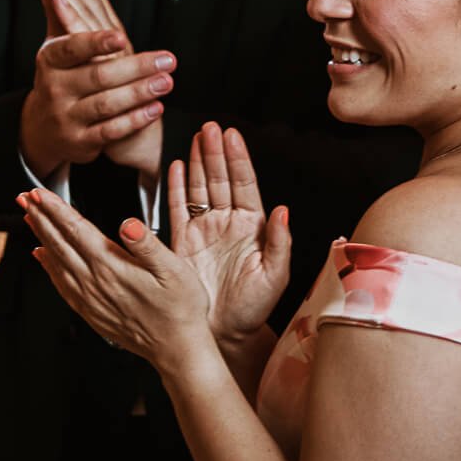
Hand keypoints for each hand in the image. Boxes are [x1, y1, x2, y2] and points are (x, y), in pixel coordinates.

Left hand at [19, 188, 217, 373]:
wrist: (177, 349)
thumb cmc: (180, 309)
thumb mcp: (175, 270)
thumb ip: (147, 245)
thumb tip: (128, 224)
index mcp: (112, 266)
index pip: (76, 230)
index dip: (55, 208)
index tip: (39, 193)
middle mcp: (95, 282)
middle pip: (59, 243)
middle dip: (40, 217)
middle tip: (24, 198)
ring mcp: (90, 298)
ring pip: (56, 262)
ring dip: (41, 237)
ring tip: (30, 219)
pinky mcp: (91, 311)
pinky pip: (61, 285)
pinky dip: (48, 267)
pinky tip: (43, 259)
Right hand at [23, 0, 167, 179]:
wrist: (43, 128)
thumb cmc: (60, 75)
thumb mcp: (56, 45)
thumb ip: (60, 10)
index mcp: (50, 60)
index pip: (72, 48)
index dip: (94, 42)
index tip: (119, 36)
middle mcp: (56, 89)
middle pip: (98, 76)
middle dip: (135, 68)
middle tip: (169, 59)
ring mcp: (68, 117)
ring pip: (106, 105)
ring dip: (139, 93)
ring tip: (167, 81)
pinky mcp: (82, 141)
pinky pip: (110, 131)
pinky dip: (135, 120)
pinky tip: (156, 108)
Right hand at [167, 123, 289, 347]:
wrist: (224, 334)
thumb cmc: (253, 309)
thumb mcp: (274, 276)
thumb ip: (280, 242)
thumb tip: (282, 210)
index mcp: (253, 227)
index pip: (245, 184)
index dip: (238, 158)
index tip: (232, 135)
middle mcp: (229, 223)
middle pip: (221, 178)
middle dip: (216, 151)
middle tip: (210, 126)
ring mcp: (205, 231)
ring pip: (201, 187)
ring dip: (199, 161)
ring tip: (196, 137)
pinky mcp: (184, 243)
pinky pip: (179, 208)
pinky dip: (177, 187)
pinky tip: (178, 167)